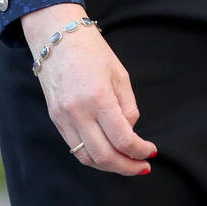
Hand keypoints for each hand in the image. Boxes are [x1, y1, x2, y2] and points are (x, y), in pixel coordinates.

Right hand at [20, 3, 157, 174]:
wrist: (58, 38)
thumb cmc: (93, 51)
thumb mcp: (120, 74)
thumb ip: (127, 106)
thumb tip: (130, 132)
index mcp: (98, 97)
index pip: (122, 139)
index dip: (140, 151)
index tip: (151, 152)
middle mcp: (78, 112)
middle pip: (104, 156)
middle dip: (126, 167)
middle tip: (142, 166)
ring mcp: (63, 117)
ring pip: (86, 157)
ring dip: (109, 166)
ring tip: (126, 164)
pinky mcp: (55, 119)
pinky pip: (74, 147)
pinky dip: (92, 156)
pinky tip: (107, 152)